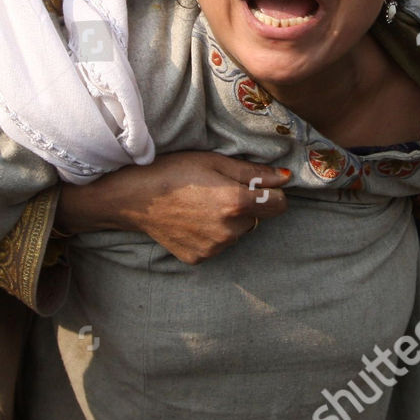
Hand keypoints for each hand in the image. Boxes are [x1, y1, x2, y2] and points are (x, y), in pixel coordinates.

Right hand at [56, 151, 289, 264]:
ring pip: (238, 233)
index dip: (270, 192)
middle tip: (218, 191)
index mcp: (235, 203)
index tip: (255, 185)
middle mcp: (229, 231)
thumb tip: (284, 178)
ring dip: (229, 221)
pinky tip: (192, 220)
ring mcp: (214, 248)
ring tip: (201, 205)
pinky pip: (218, 245)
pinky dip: (212, 234)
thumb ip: (252, 172)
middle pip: (258, 219)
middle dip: (246, 206)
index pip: (279, 204)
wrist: (134, 198)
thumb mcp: (214, 162)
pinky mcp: (200, 258)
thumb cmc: (173, 172)